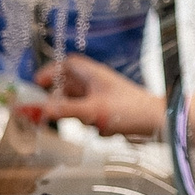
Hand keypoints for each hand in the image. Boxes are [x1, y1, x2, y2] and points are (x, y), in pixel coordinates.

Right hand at [26, 55, 162, 137]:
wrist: (158, 123)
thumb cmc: (131, 110)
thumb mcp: (92, 111)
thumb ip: (64, 110)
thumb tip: (37, 109)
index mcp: (93, 74)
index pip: (66, 64)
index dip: (50, 72)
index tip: (36, 85)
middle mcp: (97, 83)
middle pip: (69, 85)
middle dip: (59, 98)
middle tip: (47, 110)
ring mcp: (103, 97)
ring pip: (78, 102)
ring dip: (77, 113)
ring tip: (87, 122)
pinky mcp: (109, 111)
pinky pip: (91, 115)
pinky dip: (92, 123)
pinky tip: (105, 129)